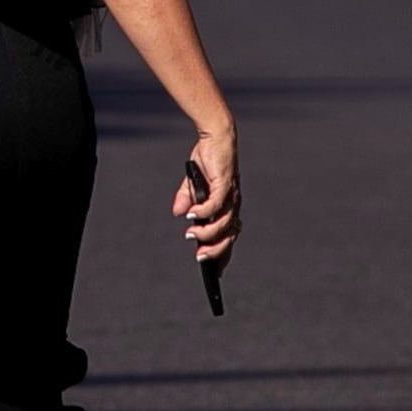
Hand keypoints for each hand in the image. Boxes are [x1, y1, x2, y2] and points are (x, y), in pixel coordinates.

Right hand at [173, 126, 239, 268]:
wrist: (217, 136)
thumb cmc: (208, 159)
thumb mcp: (192, 184)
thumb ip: (187, 199)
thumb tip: (178, 213)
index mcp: (228, 208)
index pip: (229, 238)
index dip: (223, 256)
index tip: (216, 274)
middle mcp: (233, 205)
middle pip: (230, 236)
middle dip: (215, 251)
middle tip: (200, 257)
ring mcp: (231, 195)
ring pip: (224, 223)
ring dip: (206, 232)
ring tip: (190, 234)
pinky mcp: (225, 183)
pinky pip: (216, 204)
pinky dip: (203, 211)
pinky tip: (191, 215)